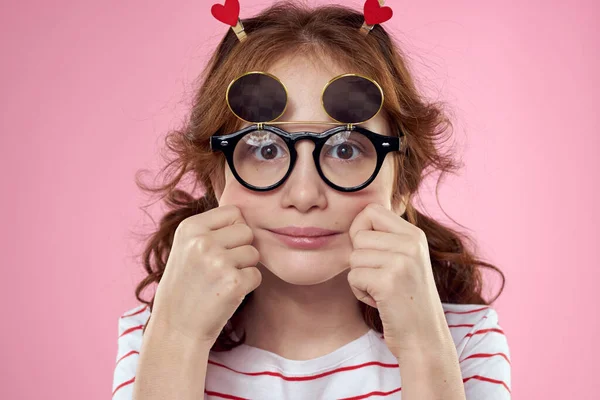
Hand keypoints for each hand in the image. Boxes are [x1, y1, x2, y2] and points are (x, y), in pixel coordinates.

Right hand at [150, 204, 261, 346]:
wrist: (176, 328)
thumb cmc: (185, 286)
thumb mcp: (186, 247)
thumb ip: (211, 229)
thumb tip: (245, 216)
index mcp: (190, 227)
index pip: (233, 212)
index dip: (232, 230)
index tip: (219, 247)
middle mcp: (203, 241)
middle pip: (247, 231)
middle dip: (241, 248)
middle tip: (221, 267)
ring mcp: (218, 262)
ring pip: (254, 253)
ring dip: (244, 268)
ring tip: (221, 281)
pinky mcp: (233, 283)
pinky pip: (256, 275)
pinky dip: (247, 285)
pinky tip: (226, 293)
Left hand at [347, 203, 449, 358]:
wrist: (424, 338)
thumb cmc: (406, 300)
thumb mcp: (405, 260)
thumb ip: (386, 239)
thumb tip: (354, 222)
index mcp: (415, 235)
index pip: (372, 210)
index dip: (361, 229)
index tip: (370, 251)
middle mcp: (411, 243)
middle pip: (358, 235)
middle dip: (360, 259)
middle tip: (380, 277)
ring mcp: (401, 262)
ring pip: (354, 257)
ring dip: (360, 278)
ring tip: (381, 290)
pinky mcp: (388, 282)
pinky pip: (353, 276)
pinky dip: (360, 292)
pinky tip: (380, 301)